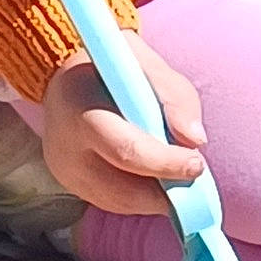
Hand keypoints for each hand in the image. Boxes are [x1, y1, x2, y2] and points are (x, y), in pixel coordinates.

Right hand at [41, 34, 206, 216]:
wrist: (67, 73)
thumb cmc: (109, 63)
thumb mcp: (142, 58)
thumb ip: (173, 94)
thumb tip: (196, 140)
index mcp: (79, 107)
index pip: (125, 148)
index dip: (164, 162)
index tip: (197, 164)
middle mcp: (64, 147)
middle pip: (120, 187)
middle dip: (165, 190)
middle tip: (195, 180)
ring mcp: (64, 171)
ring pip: (119, 202)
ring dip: (156, 198)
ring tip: (182, 180)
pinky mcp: (70, 185)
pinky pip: (111, 201)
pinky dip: (140, 197)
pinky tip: (159, 180)